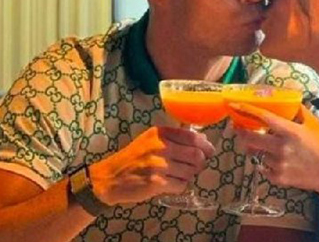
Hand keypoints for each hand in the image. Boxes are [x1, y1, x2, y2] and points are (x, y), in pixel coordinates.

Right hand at [88, 126, 215, 205]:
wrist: (109, 178)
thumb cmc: (133, 158)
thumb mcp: (151, 140)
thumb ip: (174, 138)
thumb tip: (203, 139)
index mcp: (160, 133)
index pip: (192, 137)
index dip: (205, 145)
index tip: (209, 151)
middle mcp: (159, 146)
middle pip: (196, 155)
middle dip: (201, 162)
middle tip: (197, 166)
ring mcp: (158, 165)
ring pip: (190, 171)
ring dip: (190, 175)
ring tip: (180, 175)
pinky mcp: (155, 182)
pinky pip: (180, 185)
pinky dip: (180, 186)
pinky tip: (171, 184)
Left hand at [232, 103, 318, 203]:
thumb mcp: (315, 124)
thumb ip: (300, 112)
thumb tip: (291, 101)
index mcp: (290, 131)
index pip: (262, 118)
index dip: (246, 110)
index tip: (234, 105)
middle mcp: (281, 148)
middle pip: (250, 138)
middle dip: (241, 132)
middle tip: (238, 127)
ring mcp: (278, 164)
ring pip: (256, 154)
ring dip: (256, 149)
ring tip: (264, 146)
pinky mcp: (278, 178)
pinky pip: (263, 168)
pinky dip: (265, 163)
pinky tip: (275, 160)